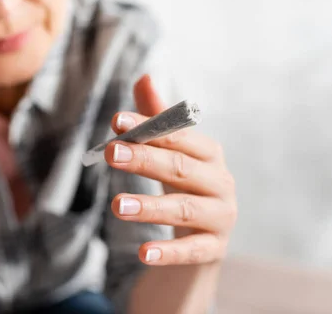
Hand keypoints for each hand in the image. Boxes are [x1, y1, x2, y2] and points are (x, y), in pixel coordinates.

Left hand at [107, 75, 236, 265]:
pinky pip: (191, 251)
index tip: (116, 121)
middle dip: (144, 159)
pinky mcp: (213, 248)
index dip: (148, 127)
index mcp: (209, 153)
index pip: (177, 136)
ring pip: (184, 210)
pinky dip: (167, 252)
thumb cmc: (183, 183)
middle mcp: (221, 182)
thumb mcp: (170, 151)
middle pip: (180, 168)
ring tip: (117, 206)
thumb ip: (157, 119)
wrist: (205, 234)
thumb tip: (144, 76)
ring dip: (150, 207)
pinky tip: (142, 255)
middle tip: (110, 153)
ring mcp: (221, 216)